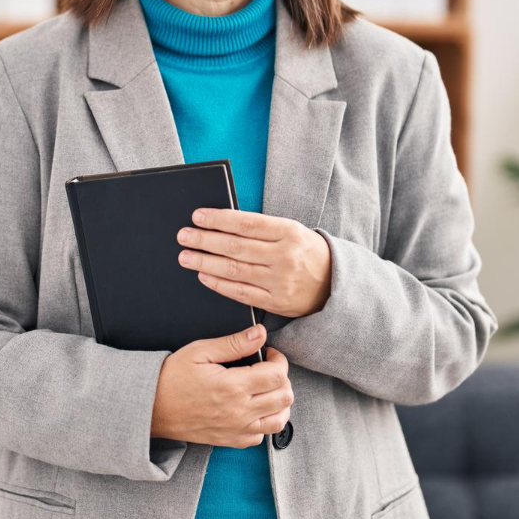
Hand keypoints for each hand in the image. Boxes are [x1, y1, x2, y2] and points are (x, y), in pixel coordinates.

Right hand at [151, 323, 292, 448]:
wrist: (151, 408)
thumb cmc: (171, 378)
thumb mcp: (200, 352)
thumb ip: (233, 343)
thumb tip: (259, 334)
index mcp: (233, 387)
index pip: (277, 375)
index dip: (278, 360)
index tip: (268, 353)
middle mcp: (239, 412)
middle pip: (284, 397)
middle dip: (282, 379)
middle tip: (268, 369)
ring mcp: (236, 429)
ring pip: (279, 420)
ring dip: (279, 403)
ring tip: (266, 389)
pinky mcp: (230, 440)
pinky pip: (261, 437)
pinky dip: (264, 422)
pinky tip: (253, 408)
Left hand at [176, 208, 331, 319]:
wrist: (334, 283)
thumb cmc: (305, 251)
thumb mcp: (291, 231)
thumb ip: (261, 229)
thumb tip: (221, 223)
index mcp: (289, 232)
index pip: (246, 223)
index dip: (219, 219)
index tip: (197, 216)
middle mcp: (285, 256)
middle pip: (236, 247)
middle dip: (205, 241)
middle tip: (183, 236)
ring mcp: (280, 281)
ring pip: (235, 270)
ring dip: (205, 263)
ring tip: (186, 256)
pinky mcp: (276, 302)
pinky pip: (241, 293)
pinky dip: (219, 284)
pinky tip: (203, 276)